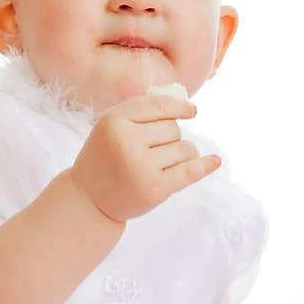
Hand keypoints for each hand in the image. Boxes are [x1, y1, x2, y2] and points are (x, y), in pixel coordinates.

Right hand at [71, 93, 220, 223]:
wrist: (88, 199)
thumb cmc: (105, 158)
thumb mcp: (111, 127)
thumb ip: (141, 111)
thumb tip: (185, 104)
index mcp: (114, 121)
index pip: (159, 106)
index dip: (179, 107)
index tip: (193, 111)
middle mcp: (127, 142)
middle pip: (173, 128)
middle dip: (170, 138)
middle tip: (150, 153)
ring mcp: (141, 166)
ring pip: (184, 148)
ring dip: (182, 154)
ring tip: (162, 165)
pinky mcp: (155, 188)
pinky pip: (190, 171)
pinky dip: (205, 165)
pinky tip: (215, 161)